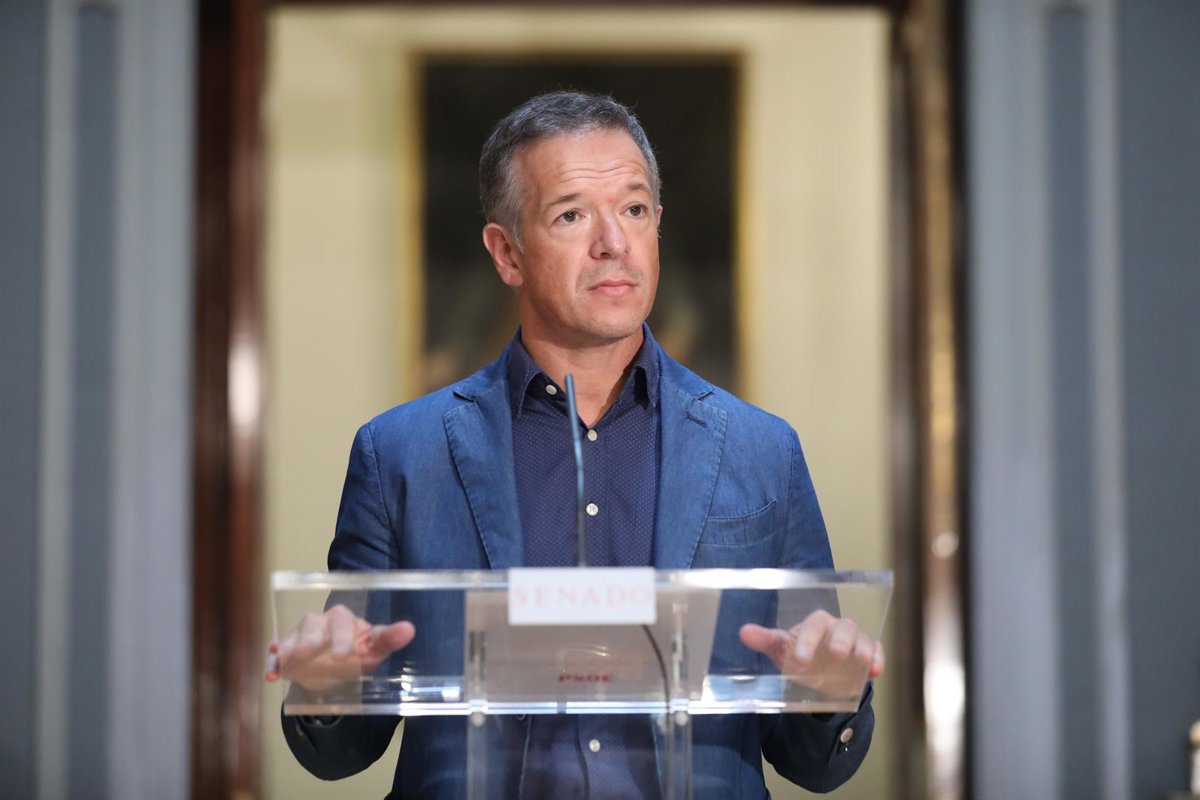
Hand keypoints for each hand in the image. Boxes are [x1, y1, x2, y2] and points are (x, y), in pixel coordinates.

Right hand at [265, 604, 415, 692]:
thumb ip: (389, 639)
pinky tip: (272, 674)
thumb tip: (409, 629)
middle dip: (309, 640)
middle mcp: (319, 623)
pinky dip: (273, 663)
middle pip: (313, 626)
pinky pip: (277, 654)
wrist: (335, 666)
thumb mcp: (374, 649)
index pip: (342, 623)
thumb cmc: (357, 652)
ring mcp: (300, 636)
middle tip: (306, 654)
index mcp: (343, 620)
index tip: (343, 655)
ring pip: (292, 638)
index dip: (342, 637)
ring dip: (288, 649)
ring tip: (285, 661)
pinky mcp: (286, 652)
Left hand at [739, 609, 883, 699]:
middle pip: (843, 626)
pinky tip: (876, 671)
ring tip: (863, 661)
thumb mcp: (781, 650)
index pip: (814, 625)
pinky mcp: (869, 654)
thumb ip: (765, 640)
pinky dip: (879, 659)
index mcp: (815, 624)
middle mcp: (837, 628)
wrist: (820, 676)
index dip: (808, 640)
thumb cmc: (800, 656)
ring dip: (863, 648)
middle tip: (836, 655)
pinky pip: (877, 651)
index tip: (800, 660)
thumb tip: (743, 632)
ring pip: (862, 637)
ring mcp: (855, 641)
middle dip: (840, 640)